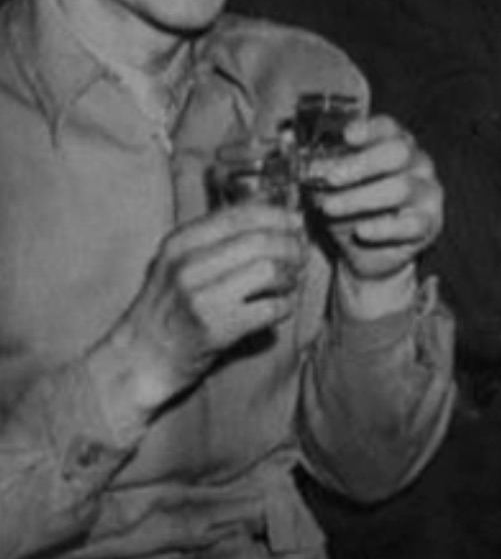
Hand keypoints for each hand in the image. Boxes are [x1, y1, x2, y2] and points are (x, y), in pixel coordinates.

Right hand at [104, 204, 307, 412]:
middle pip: (262, 241)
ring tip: (288, 283)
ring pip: (271, 271)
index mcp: (180, 242)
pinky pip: (271, 308)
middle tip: (300, 256)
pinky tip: (278, 307)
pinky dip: (285, 306)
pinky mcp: (215, 328)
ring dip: (291, 276)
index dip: (279, 216)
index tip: (296, 223)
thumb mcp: (181, 258)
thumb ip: (220, 231)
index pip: (242, 215)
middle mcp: (187, 266)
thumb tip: (272, 201)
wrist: (141, 356)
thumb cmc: (169, 304)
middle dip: (292, 246)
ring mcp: (200, 298)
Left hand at [305, 115, 443, 314]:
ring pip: (401, 187)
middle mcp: (418, 163)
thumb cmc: (353, 208)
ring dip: (361, 197)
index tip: (347, 136)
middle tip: (331, 178)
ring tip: (330, 207)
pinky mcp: (428, 223)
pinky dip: (383, 228)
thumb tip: (313, 169)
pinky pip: (410, 224)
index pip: (387, 128)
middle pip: (399, 152)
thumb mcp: (334, 189)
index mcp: (395, 144)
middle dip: (362, 163)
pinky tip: (362, 231)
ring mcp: (427, 192)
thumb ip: (326, 177)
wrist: (369, 252)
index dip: (368, 129)